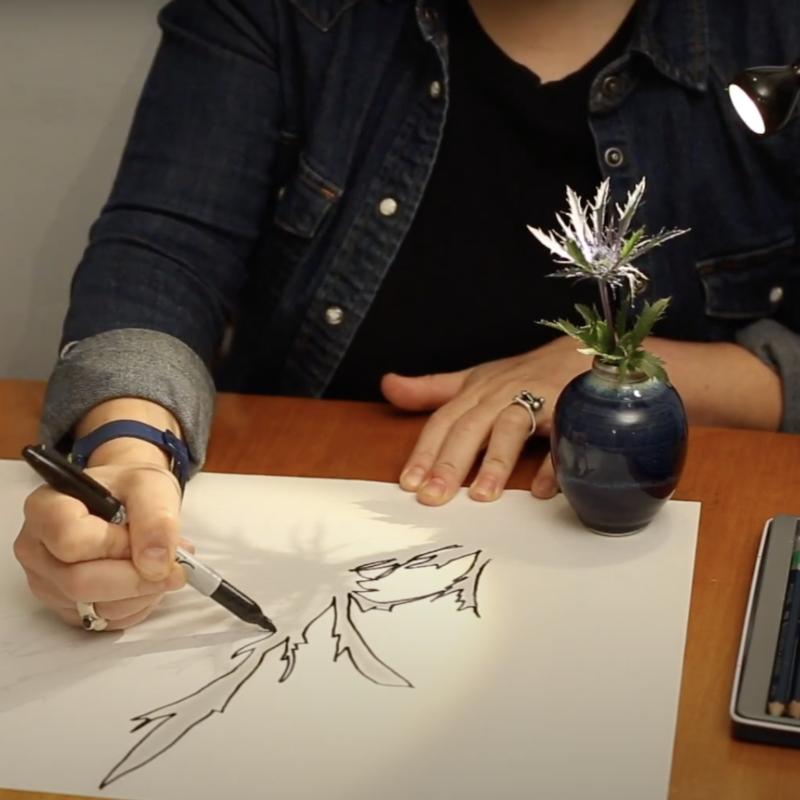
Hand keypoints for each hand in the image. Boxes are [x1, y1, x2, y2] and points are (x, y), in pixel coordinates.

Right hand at [14, 460, 189, 630]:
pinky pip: (105, 620)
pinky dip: (137, 604)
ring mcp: (48, 582)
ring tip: (160, 566)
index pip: (71, 541)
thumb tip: (155, 564)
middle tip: (173, 565)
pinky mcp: (67, 606)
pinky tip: (146, 579)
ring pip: (95, 608)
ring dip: (142, 593)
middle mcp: (37, 549)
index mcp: (45, 509)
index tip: (139, 537)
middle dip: (136, 578)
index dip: (115, 545)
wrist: (130, 499)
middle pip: (80, 583)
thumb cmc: (130, 489)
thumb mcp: (150, 486)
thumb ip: (156, 519)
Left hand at [382, 336, 589, 505]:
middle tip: (434, 497)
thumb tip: (388, 384)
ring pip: (511, 428)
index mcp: (476, 393)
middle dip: (450, 463)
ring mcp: (536, 400)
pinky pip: (561, 439)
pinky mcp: (570, 409)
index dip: (425, 452)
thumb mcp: (474, 379)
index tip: (409, 484)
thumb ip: (431, 389)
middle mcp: (501, 395)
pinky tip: (540, 490)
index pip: (443, 422)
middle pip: (470, 428)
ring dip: (496, 461)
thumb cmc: (523, 374)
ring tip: (482, 496)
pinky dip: (552, 464)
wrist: (581, 353)